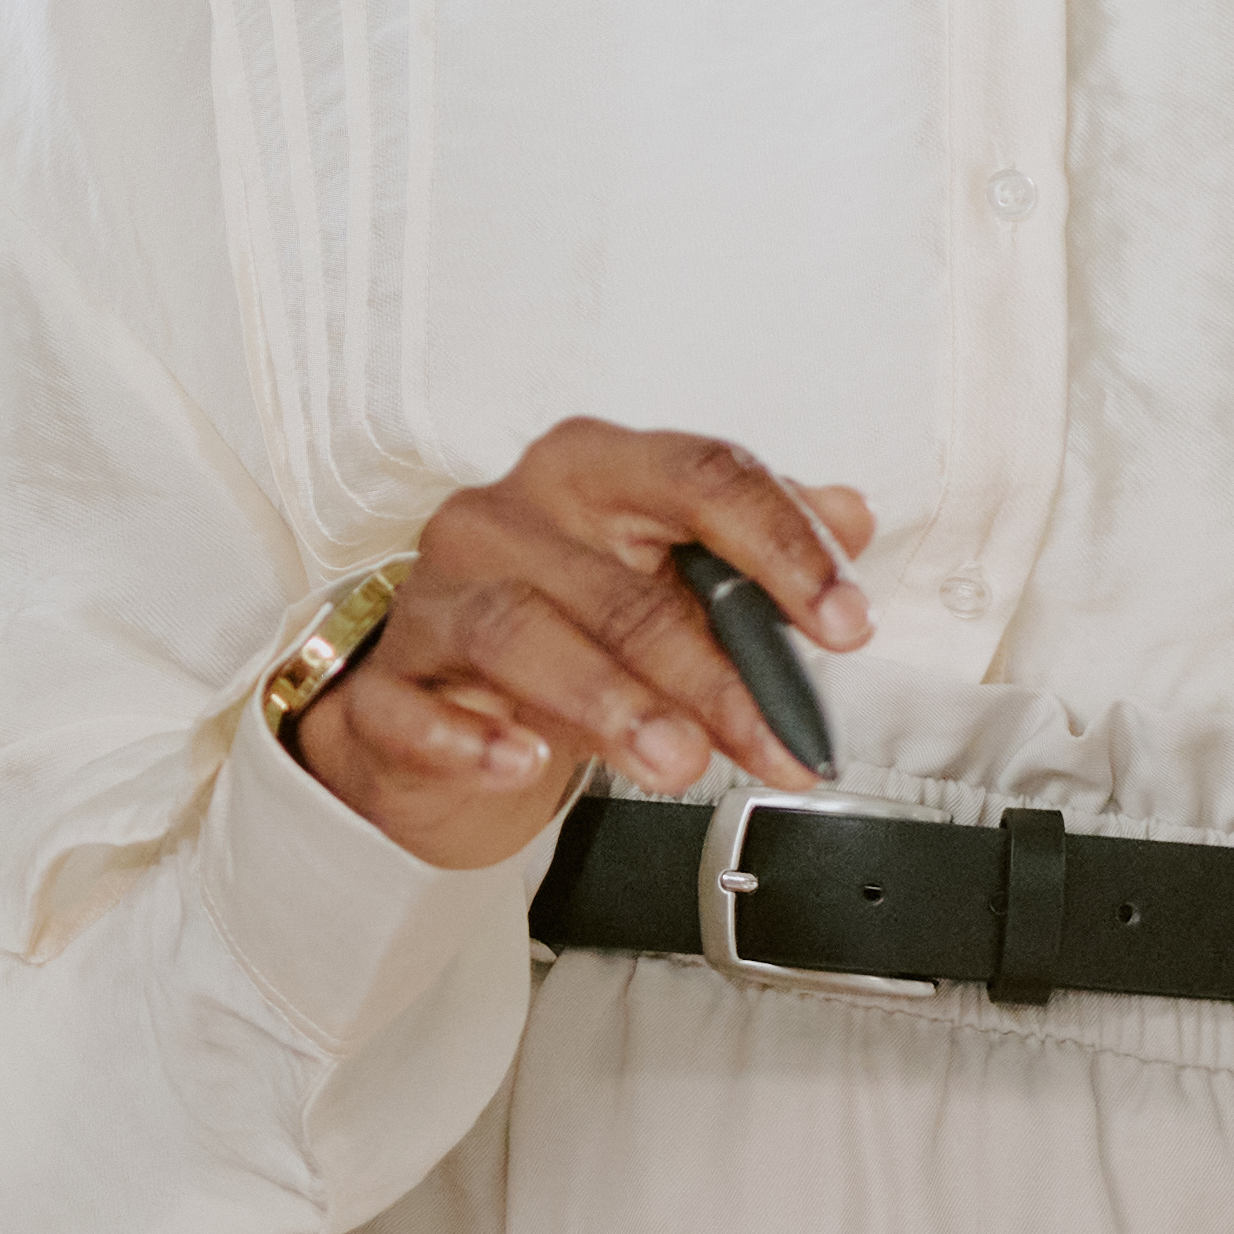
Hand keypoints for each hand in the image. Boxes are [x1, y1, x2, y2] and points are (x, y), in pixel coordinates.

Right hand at [286, 415, 878, 868]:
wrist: (440, 701)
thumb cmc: (565, 624)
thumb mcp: (670, 577)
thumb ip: (757, 546)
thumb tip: (849, 515)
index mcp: (589, 471)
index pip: (697, 477)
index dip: (781, 547)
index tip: (843, 623)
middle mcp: (506, 517)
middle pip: (619, 582)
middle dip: (713, 672)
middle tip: (773, 740)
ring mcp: (435, 595)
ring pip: (518, 631)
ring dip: (610, 701)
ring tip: (678, 762)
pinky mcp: (385, 683)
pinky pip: (412, 708)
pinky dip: (469, 739)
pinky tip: (521, 761)